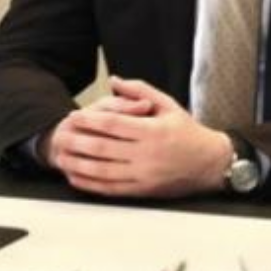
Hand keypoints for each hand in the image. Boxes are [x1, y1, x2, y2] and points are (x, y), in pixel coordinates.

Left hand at [45, 77, 231, 197]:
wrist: (211, 164)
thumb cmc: (187, 132)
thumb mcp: (168, 105)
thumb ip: (139, 91)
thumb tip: (114, 80)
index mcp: (152, 131)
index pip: (112, 124)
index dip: (89, 120)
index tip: (72, 116)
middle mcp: (147, 155)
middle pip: (102, 148)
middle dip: (77, 142)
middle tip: (59, 136)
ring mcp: (144, 175)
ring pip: (102, 171)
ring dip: (77, 165)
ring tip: (61, 157)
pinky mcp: (143, 191)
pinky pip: (111, 189)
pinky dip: (90, 184)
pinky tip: (76, 177)